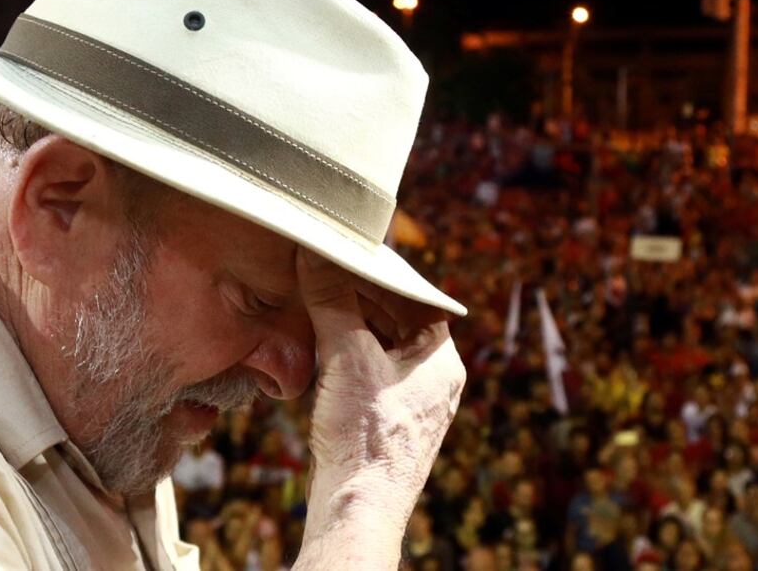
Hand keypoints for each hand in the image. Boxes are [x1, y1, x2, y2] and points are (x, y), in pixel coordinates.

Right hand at [294, 248, 464, 549]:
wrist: (358, 505)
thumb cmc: (365, 434)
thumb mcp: (347, 354)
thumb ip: (331, 299)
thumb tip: (316, 253)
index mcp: (442, 359)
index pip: (417, 298)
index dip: (384, 274)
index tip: (353, 255)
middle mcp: (435, 379)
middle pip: (399, 320)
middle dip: (362, 298)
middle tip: (327, 272)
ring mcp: (413, 402)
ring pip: (383, 347)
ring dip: (353, 325)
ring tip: (319, 302)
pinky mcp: (388, 420)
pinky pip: (372, 372)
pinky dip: (349, 353)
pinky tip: (321, 346)